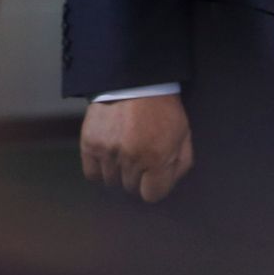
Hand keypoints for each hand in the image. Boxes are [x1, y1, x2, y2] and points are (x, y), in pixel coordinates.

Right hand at [79, 93, 193, 202]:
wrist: (135, 79)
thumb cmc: (162, 107)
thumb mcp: (183, 134)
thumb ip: (180, 164)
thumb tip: (166, 185)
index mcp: (157, 158)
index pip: (152, 195)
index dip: (154, 185)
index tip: (153, 173)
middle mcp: (131, 159)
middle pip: (131, 188)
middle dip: (137, 175)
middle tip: (139, 153)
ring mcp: (108, 152)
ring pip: (111, 181)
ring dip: (118, 170)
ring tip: (124, 149)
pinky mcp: (90, 144)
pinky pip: (92, 173)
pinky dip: (99, 168)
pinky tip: (108, 153)